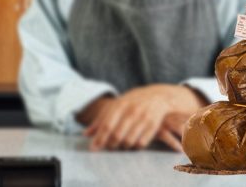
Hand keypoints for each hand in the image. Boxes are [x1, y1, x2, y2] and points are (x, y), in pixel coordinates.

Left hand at [84, 84, 205, 150]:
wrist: (158, 96)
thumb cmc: (132, 102)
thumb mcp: (116, 105)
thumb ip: (101, 119)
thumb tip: (86, 134)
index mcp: (120, 104)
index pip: (107, 125)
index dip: (99, 139)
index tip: (93, 149)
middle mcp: (132, 111)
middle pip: (117, 136)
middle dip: (110, 145)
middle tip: (108, 147)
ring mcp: (144, 118)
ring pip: (128, 141)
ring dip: (122, 147)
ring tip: (119, 145)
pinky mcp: (153, 126)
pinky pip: (141, 143)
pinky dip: (134, 147)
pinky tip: (132, 144)